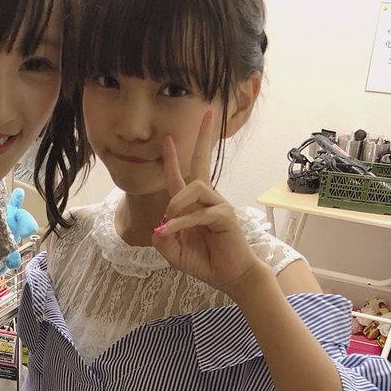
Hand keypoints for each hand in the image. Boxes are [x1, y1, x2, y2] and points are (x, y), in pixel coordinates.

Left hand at [151, 111, 261, 294]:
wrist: (231, 277)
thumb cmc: (206, 263)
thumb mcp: (175, 253)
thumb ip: (164, 240)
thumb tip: (159, 227)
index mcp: (193, 206)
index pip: (182, 176)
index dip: (174, 158)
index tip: (168, 138)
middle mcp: (207, 200)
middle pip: (202, 163)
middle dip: (202, 139)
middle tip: (206, 113)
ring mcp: (218, 206)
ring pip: (195, 187)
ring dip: (177, 201)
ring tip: (168, 219)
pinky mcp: (225, 217)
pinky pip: (200, 212)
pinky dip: (182, 221)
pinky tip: (171, 229)